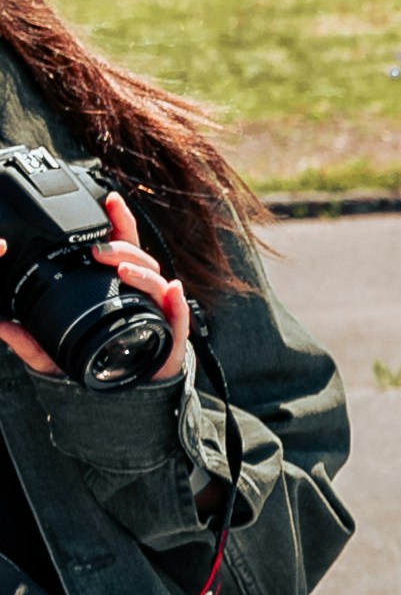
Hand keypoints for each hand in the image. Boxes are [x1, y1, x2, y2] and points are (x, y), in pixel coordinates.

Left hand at [0, 191, 189, 386]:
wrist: (122, 395)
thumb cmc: (92, 362)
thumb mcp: (52, 350)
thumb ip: (27, 340)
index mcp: (117, 285)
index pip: (121, 246)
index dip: (118, 221)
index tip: (110, 199)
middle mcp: (141, 293)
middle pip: (139, 260)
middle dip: (122, 249)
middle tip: (100, 251)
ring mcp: (158, 312)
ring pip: (157, 282)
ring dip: (142, 273)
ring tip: (124, 270)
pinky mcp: (172, 337)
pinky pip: (179, 318)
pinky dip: (177, 305)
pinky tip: (173, 292)